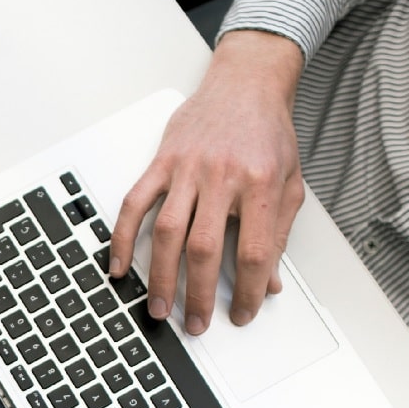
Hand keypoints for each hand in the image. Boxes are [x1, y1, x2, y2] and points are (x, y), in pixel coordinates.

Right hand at [112, 30, 306, 331]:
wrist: (246, 84)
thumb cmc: (267, 133)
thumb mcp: (289, 183)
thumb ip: (278, 233)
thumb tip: (270, 281)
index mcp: (259, 184)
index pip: (253, 251)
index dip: (249, 290)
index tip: (244, 313)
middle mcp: (221, 176)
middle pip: (204, 248)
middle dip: (199, 294)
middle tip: (196, 323)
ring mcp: (187, 168)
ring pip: (167, 231)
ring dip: (160, 276)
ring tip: (159, 306)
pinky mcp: (162, 161)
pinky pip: (135, 203)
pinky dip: (123, 237)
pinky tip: (119, 265)